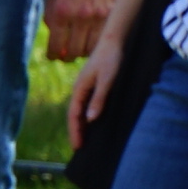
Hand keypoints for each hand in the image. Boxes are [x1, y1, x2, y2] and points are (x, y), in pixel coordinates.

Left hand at [44, 0, 124, 61]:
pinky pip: (105, 37)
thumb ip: (51, 16)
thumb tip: (55, 40)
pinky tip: (94, 38)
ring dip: (84, 51)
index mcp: (59, 11)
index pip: (55, 47)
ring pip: (91, 49)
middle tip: (67, 54)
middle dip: (67, 56)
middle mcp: (79, 17)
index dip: (53, 55)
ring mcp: (98, 16)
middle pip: (73, 52)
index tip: (53, 56)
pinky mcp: (113, 13)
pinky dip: (98, 42)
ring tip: (80, 46)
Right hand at [66, 33, 122, 148]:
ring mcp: (86, 87)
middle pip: (74, 115)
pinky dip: (87, 115)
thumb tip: (90, 119)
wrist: (113, 40)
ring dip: (81, 124)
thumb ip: (99, 99)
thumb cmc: (111, 59)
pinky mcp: (93, 84)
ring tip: (85, 139)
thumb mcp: (107, 80)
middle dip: (76, 131)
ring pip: (80, 110)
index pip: (73, 115)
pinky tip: (93, 121)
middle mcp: (79, 89)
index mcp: (79, 89)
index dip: (75, 131)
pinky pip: (87, 104)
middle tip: (79, 148)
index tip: (77, 146)